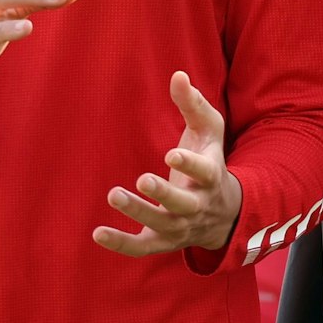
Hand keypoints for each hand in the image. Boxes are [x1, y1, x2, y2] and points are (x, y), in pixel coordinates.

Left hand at [93, 71, 243, 256]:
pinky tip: (97, 233)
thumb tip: (177, 75)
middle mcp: (197, 205)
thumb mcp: (210, 131)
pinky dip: (121, 244)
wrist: (225, 212)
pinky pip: (142, 247)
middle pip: (182, 204)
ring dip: (138, 212)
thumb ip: (193, 104)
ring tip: (113, 194)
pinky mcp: (162, 241)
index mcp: (211, 177)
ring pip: (160, 225)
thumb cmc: (211, 160)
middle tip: (142, 179)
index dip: (189, 165)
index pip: (204, 173)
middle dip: (163, 193)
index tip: (172, 154)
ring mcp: (180, 226)